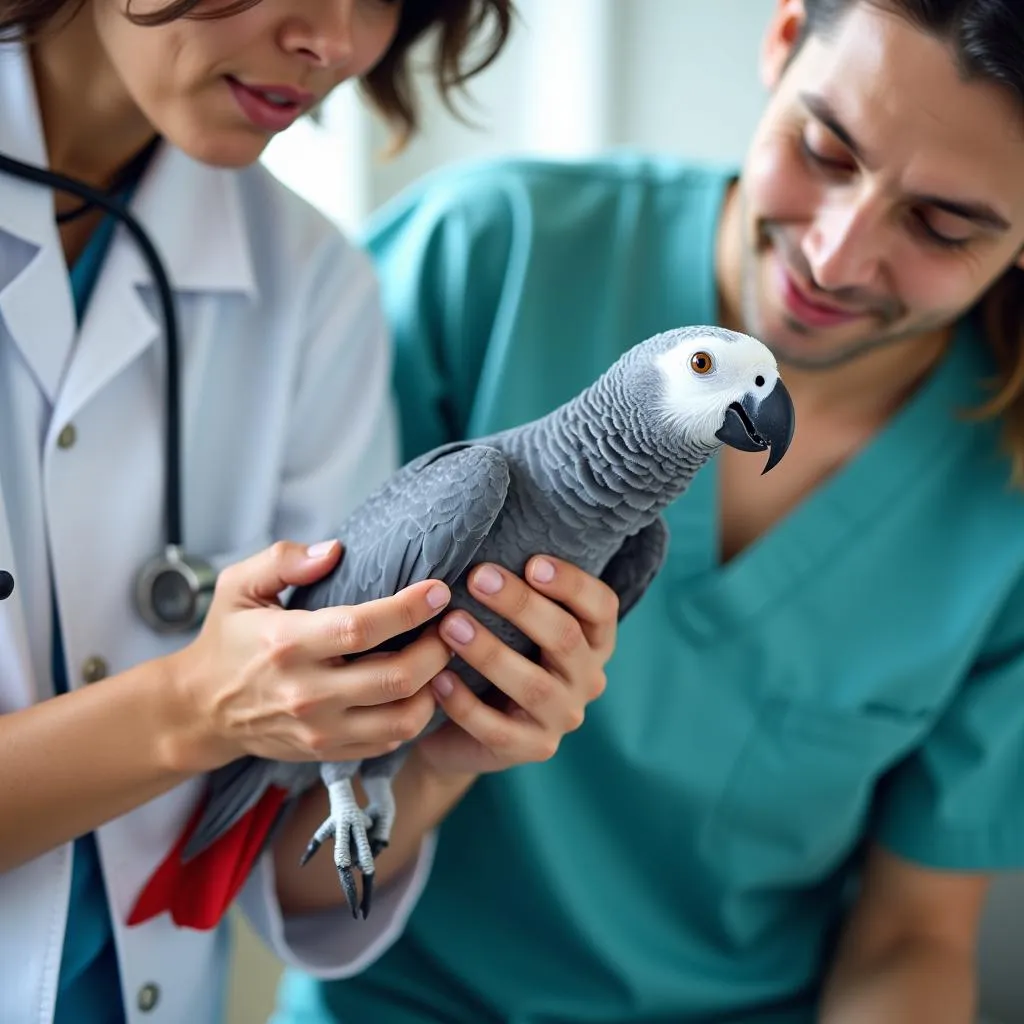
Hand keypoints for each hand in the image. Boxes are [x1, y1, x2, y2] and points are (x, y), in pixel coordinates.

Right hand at [167, 539, 452, 771]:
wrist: (201, 709)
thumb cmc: (228, 639)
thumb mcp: (238, 586)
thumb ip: (283, 560)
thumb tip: (335, 549)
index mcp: (287, 644)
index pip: (362, 627)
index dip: (409, 608)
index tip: (439, 590)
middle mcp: (308, 693)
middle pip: (396, 677)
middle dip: (438, 650)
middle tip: (451, 625)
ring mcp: (321, 731)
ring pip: (403, 719)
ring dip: (436, 688)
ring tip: (442, 659)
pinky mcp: (329, 753)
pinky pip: (391, 740)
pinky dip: (416, 715)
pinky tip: (421, 688)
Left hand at [415, 555, 616, 776]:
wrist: (462, 729)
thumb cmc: (491, 656)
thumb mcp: (510, 624)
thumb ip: (512, 594)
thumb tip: (481, 546)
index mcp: (593, 640)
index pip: (601, 607)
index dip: (572, 584)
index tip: (532, 562)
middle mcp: (587, 679)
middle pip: (565, 639)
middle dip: (521, 605)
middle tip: (478, 578)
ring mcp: (562, 718)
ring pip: (533, 685)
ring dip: (490, 652)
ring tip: (450, 625)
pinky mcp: (530, 750)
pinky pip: (498, 729)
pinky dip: (465, 704)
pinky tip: (438, 678)